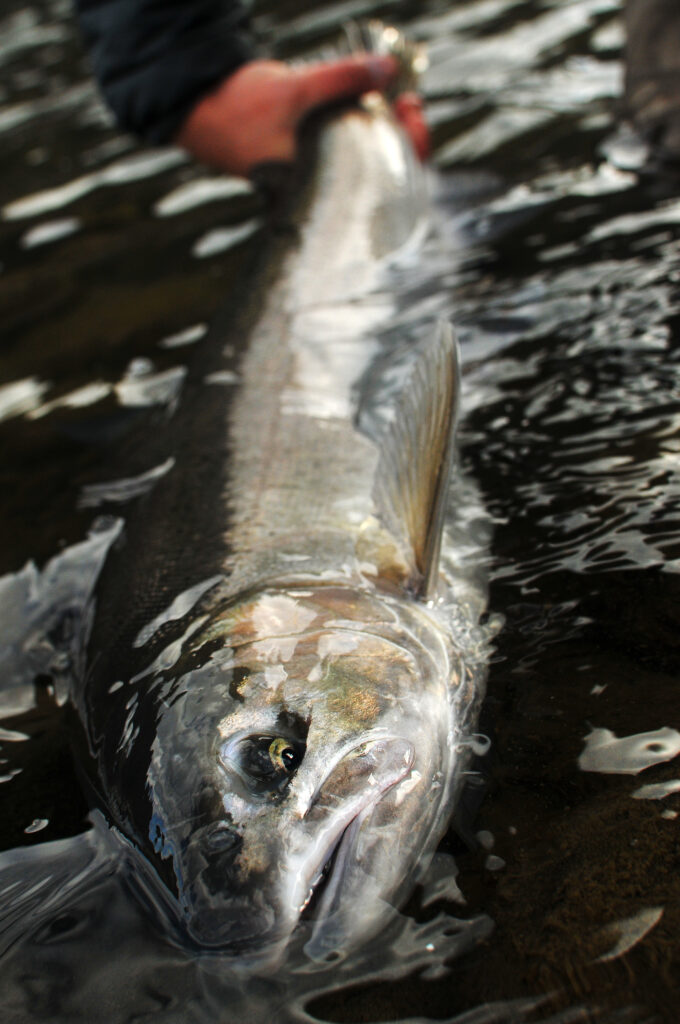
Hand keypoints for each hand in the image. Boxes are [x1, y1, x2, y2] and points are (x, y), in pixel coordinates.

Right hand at [174, 56, 428, 177]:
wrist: (203, 113)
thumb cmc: (243, 111)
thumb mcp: (297, 91)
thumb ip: (343, 80)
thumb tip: (389, 69)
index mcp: (323, 190)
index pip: (385, 183)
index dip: (409, 147)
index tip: (412, 107)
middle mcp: (326, 190)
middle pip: (385, 172)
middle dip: (403, 133)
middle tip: (409, 98)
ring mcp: (322, 174)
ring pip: (370, 157)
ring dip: (387, 126)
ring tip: (398, 97)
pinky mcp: (316, 158)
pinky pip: (353, 146)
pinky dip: (367, 124)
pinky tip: (377, 100)